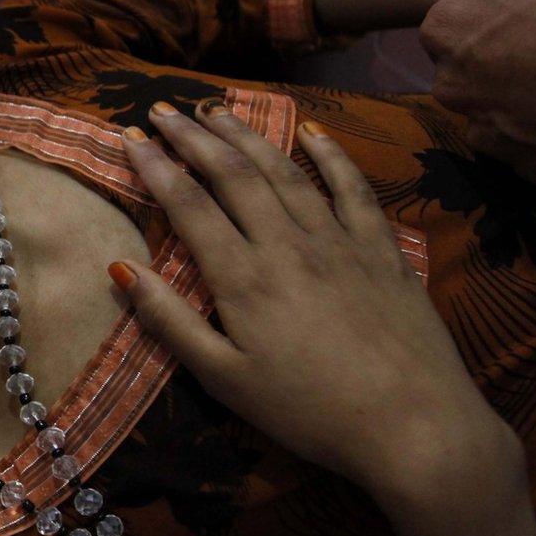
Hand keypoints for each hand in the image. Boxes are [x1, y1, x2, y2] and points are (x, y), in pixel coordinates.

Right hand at [114, 102, 520, 515]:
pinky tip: (312, 133)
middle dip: (193, 137)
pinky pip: (352, 187)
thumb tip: (122, 269)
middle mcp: (288, 243)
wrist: (414, 425)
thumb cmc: (309, 412)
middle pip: (234, 174)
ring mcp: (339, 240)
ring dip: (247, 135)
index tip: (131, 139)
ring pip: (285, 171)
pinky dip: (330, 155)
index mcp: (243, 277)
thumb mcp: (226, 380)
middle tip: (163, 110)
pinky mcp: (382, 249)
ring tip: (218, 110)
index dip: (156, 168)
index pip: (189, 205)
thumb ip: (172, 322)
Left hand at [419, 0, 535, 185]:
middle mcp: (457, 84)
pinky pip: (533, 154)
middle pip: (474, 72)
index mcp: (451, 25)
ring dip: (530, 105)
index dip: (503, 15)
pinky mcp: (533, 172)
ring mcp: (494, 132)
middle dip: (510, 62)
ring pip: (499, 117)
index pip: (456, 22)